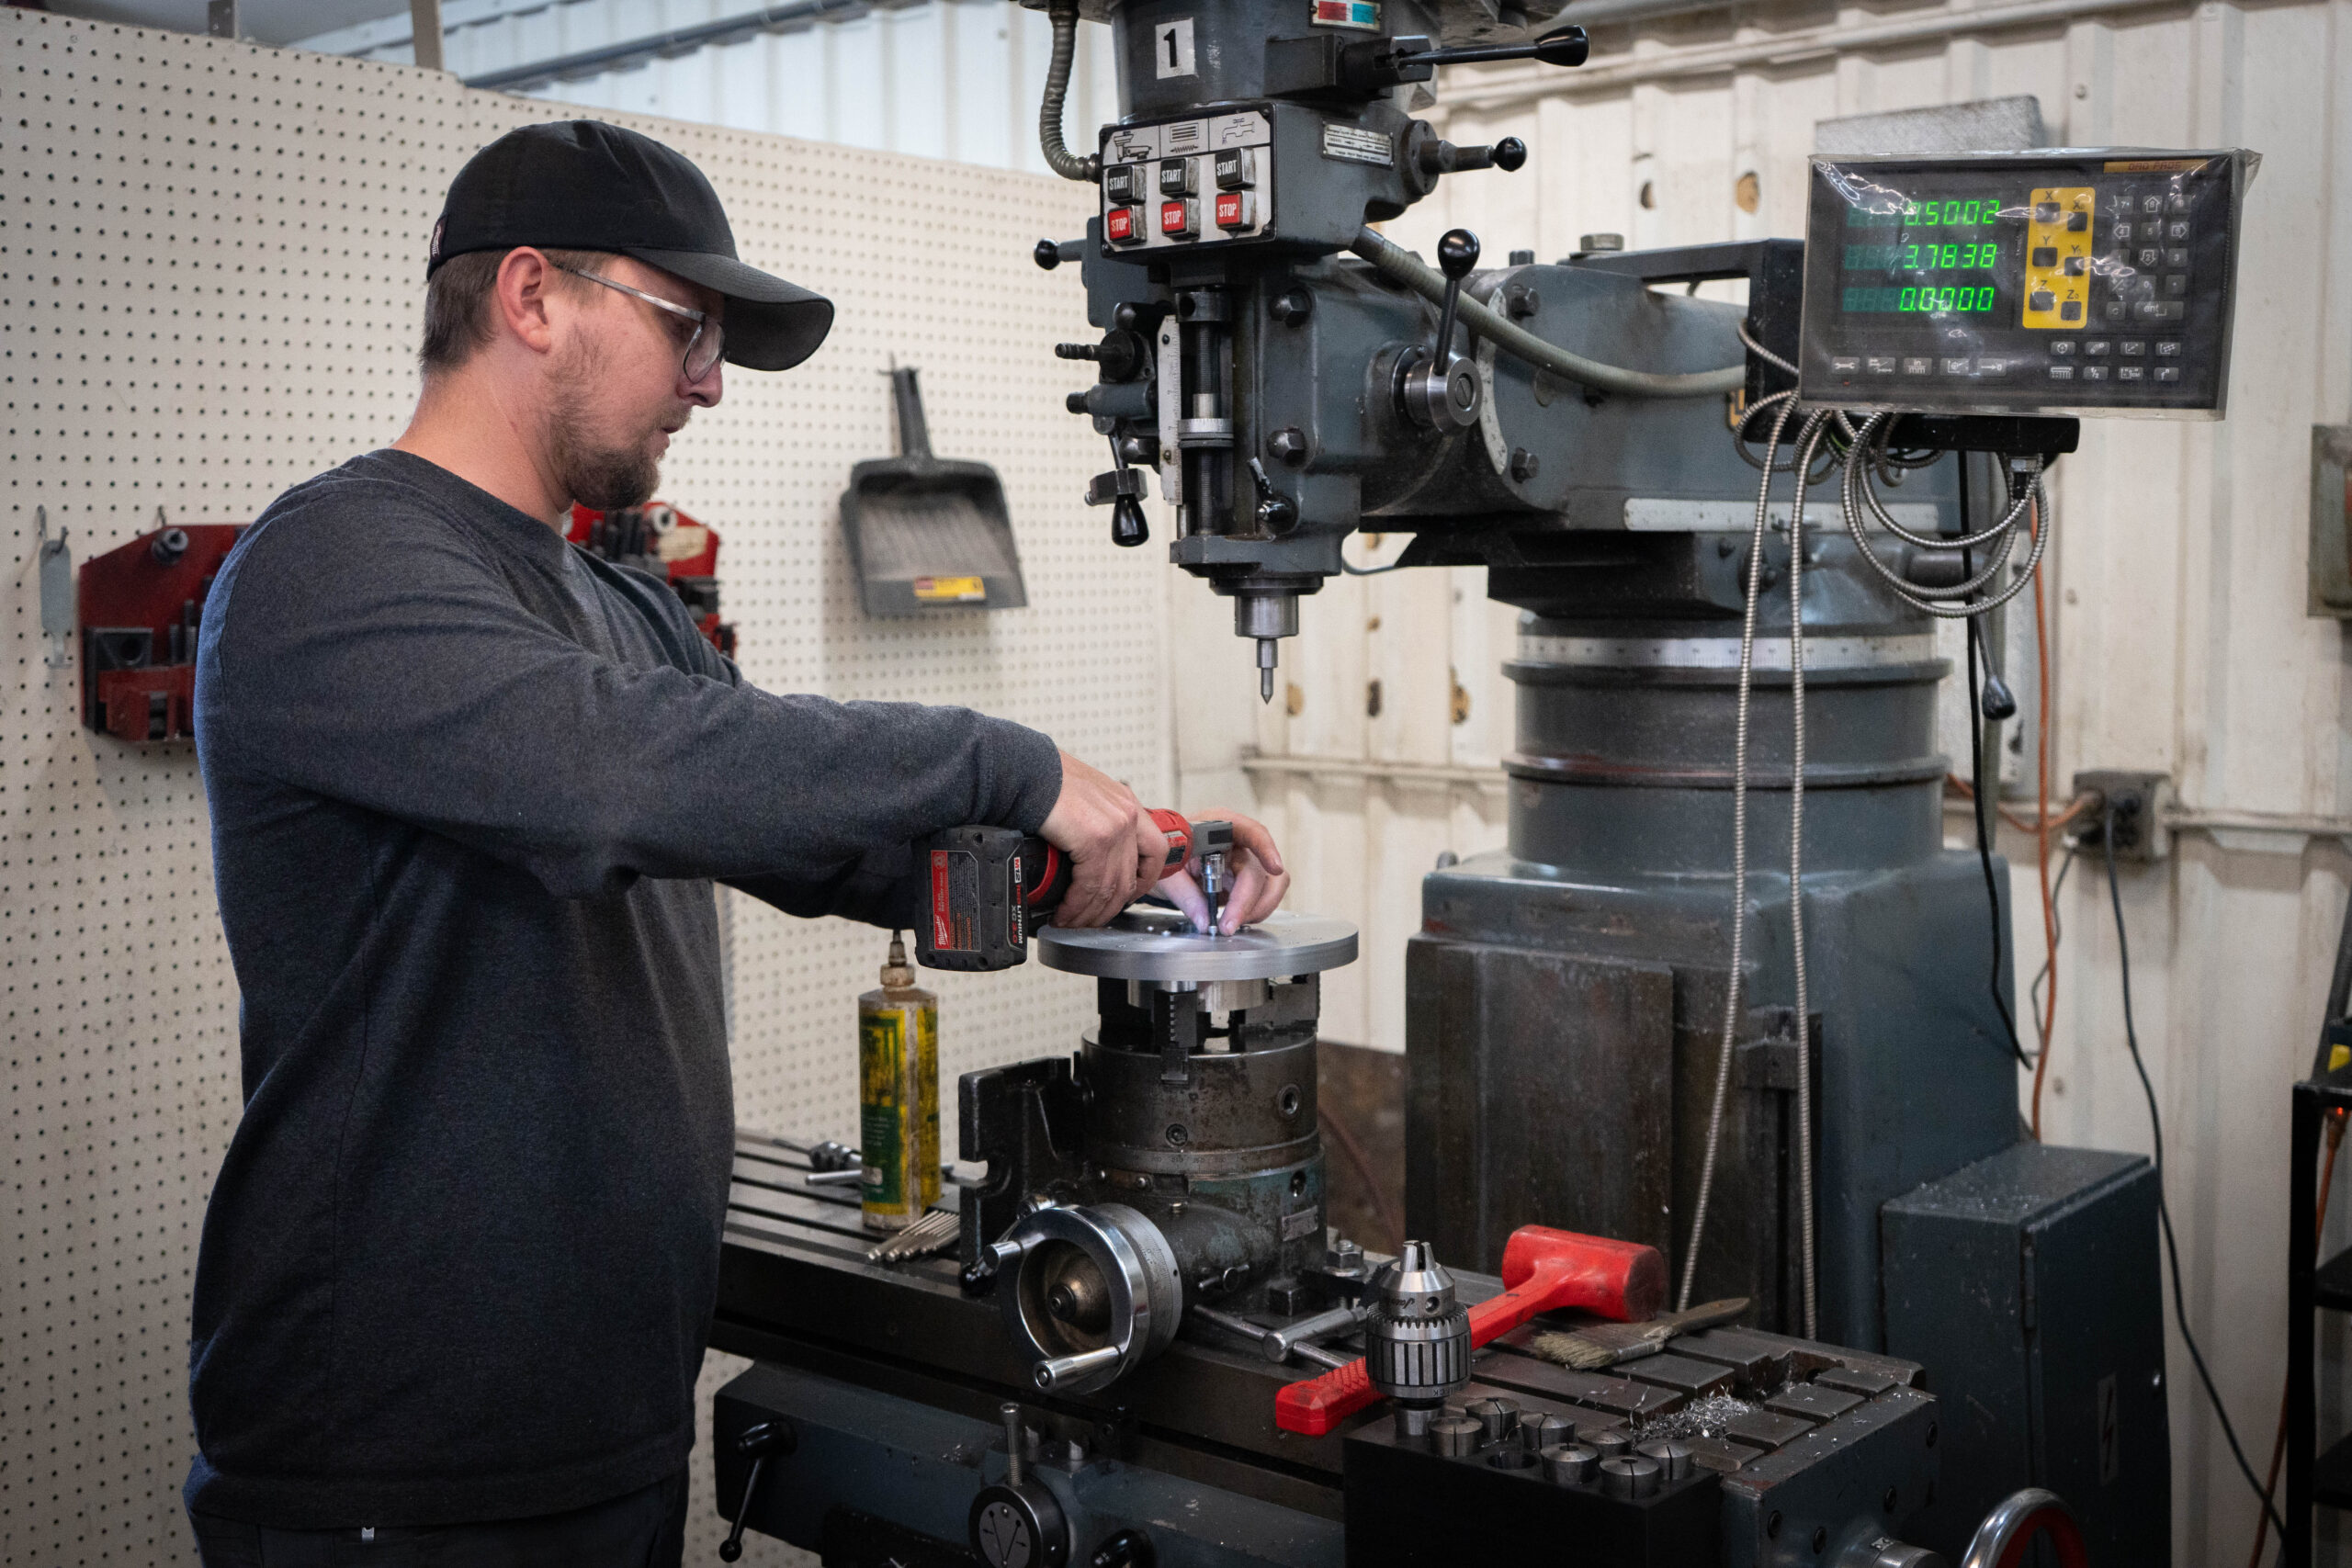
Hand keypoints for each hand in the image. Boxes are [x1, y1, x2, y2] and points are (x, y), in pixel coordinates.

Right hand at [1037, 751, 1169, 927]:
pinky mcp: (1096, 839)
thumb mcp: (1084, 797)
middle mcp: (1126, 814)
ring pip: (1110, 887)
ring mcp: (1115, 827)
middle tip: (1090, 921)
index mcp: (1126, 804)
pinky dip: (1076, 905)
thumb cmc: (1042, 780)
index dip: (1145, 880)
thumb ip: (1094, 821)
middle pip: (1130, 877)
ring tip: (1071, 922)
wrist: (1023, 770)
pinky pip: (1090, 886)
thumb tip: (1087, 856)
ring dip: (1089, 912)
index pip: (1154, 850)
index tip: (1128, 897)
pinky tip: (1064, 911)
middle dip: (1109, 907)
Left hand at [1158, 811, 1289, 934]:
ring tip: (1234, 923)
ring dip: (1259, 908)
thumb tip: (1205, 920)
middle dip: (1246, 901)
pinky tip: (1236, 919)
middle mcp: (1238, 842)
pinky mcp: (1246, 881)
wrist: (1161, 863)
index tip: (1274, 867)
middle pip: (1258, 870)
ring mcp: (1244, 861)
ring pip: (1272, 884)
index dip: (1266, 848)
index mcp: (1218, 827)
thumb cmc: (1165, 856)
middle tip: (1228, 925)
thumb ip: (1184, 894)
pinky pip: (1265, 895)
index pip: (1252, 831)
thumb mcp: (1165, 872)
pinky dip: (1255, 911)